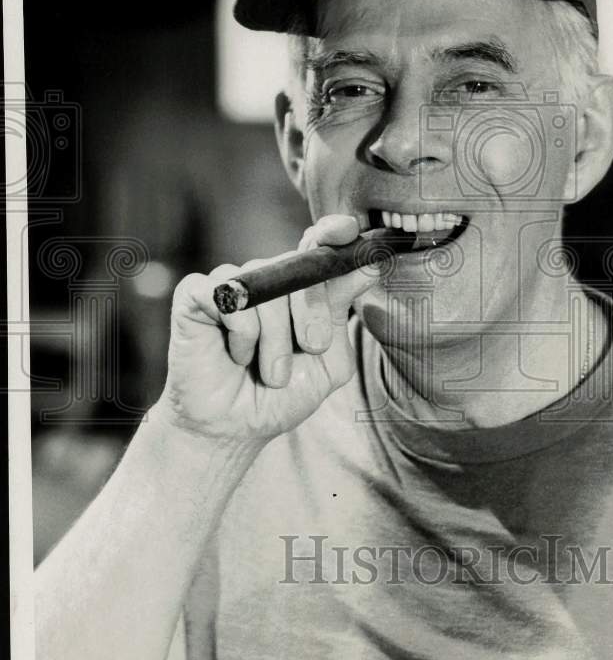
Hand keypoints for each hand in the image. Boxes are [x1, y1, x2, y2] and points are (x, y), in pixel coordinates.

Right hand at [154, 215, 379, 445]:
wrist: (236, 429)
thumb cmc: (282, 394)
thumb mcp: (328, 358)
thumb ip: (342, 311)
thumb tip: (369, 265)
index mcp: (299, 288)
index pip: (318, 244)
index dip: (332, 232)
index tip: (346, 230)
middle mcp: (266, 277)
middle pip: (296, 266)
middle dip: (311, 312)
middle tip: (310, 347)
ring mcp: (230, 283)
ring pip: (262, 282)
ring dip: (274, 337)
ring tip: (269, 371)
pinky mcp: (195, 294)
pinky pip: (226, 295)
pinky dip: (240, 331)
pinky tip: (236, 355)